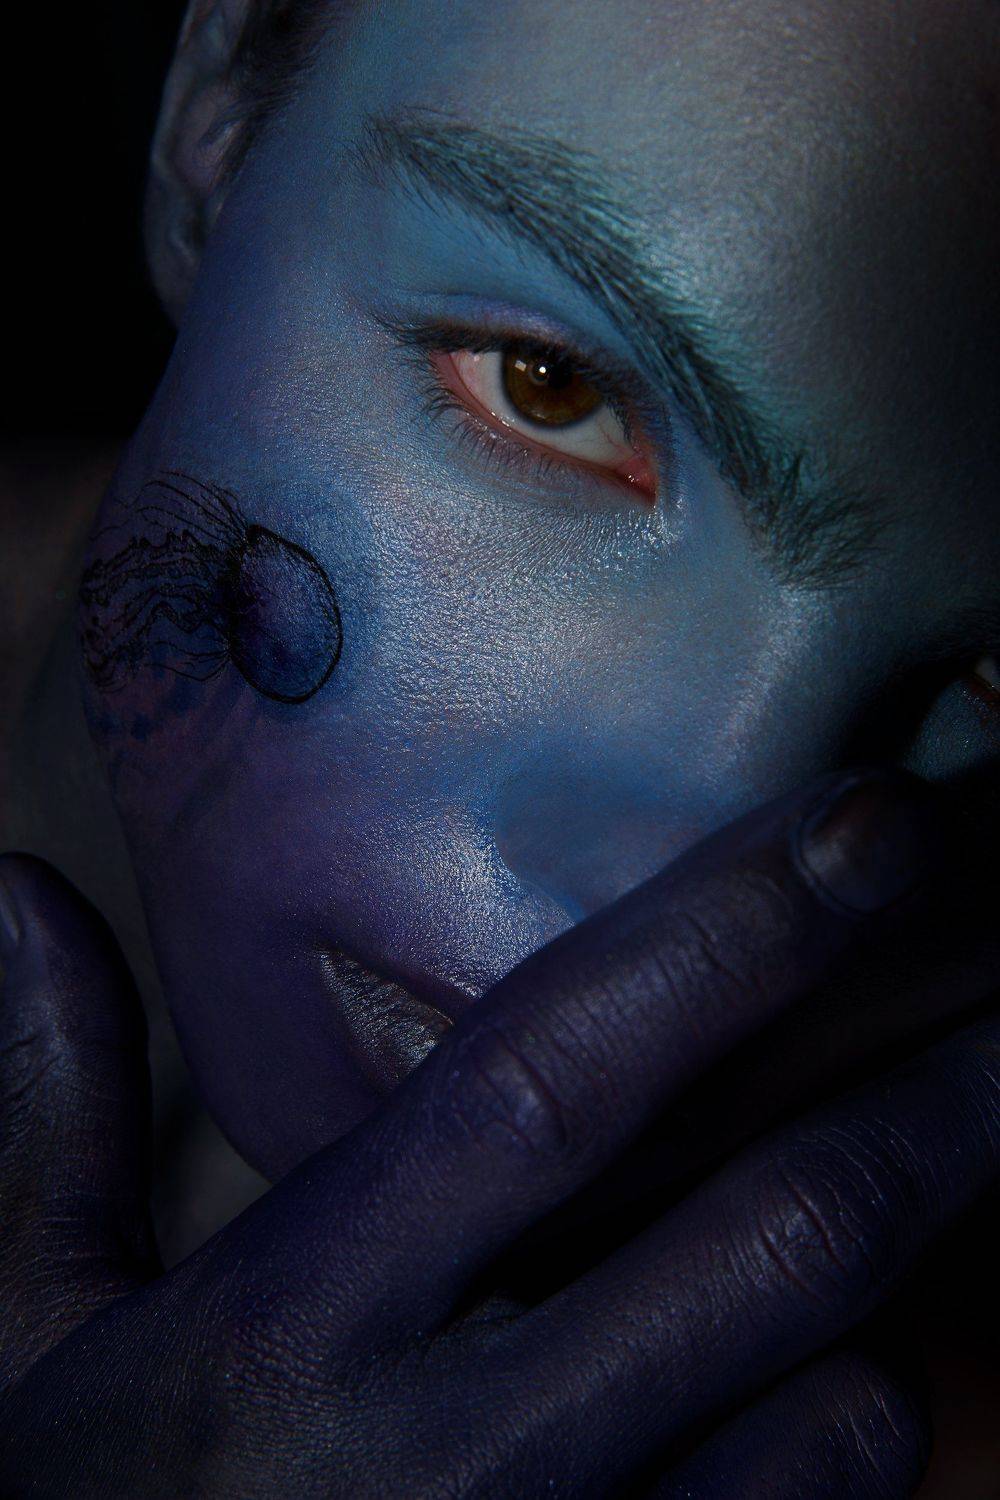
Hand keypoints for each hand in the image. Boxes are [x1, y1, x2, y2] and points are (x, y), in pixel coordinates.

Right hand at [0, 769, 995, 1497]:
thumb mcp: (33, 1326)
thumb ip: (55, 1099)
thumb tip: (18, 887)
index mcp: (302, 1314)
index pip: (555, 1075)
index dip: (730, 934)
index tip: (870, 825)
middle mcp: (454, 1456)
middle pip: (774, 1235)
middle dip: (940, 1093)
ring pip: (841, 1411)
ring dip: (879, 1300)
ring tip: (879, 1203)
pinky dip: (841, 1448)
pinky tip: (804, 1392)